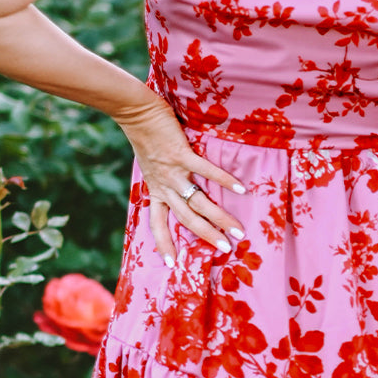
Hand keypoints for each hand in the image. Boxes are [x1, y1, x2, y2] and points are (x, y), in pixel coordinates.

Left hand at [113, 89, 248, 263]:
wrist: (136, 113)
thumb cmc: (144, 136)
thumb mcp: (149, 166)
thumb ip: (163, 178)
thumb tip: (179, 185)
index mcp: (156, 190)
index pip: (157, 224)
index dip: (164, 244)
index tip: (171, 264)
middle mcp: (164, 186)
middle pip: (187, 219)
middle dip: (207, 236)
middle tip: (226, 249)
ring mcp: (173, 172)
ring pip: (198, 202)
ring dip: (219, 218)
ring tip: (237, 231)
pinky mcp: (182, 154)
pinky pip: (206, 171)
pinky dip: (224, 180)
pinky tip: (241, 188)